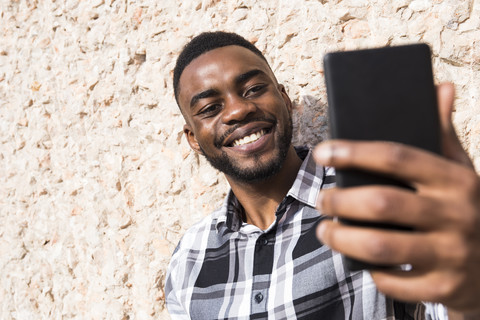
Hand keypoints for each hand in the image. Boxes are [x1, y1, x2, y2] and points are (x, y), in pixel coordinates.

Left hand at [313, 83, 479, 313]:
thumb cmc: (467, 209)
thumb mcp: (461, 171)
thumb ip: (443, 135)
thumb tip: (440, 87)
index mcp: (456, 180)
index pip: (396, 157)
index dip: (354, 152)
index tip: (322, 152)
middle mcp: (457, 215)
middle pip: (381, 203)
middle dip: (339, 201)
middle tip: (320, 198)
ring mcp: (452, 254)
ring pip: (379, 245)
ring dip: (341, 237)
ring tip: (324, 229)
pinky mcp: (444, 287)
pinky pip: (392, 281)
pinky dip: (368, 271)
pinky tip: (357, 259)